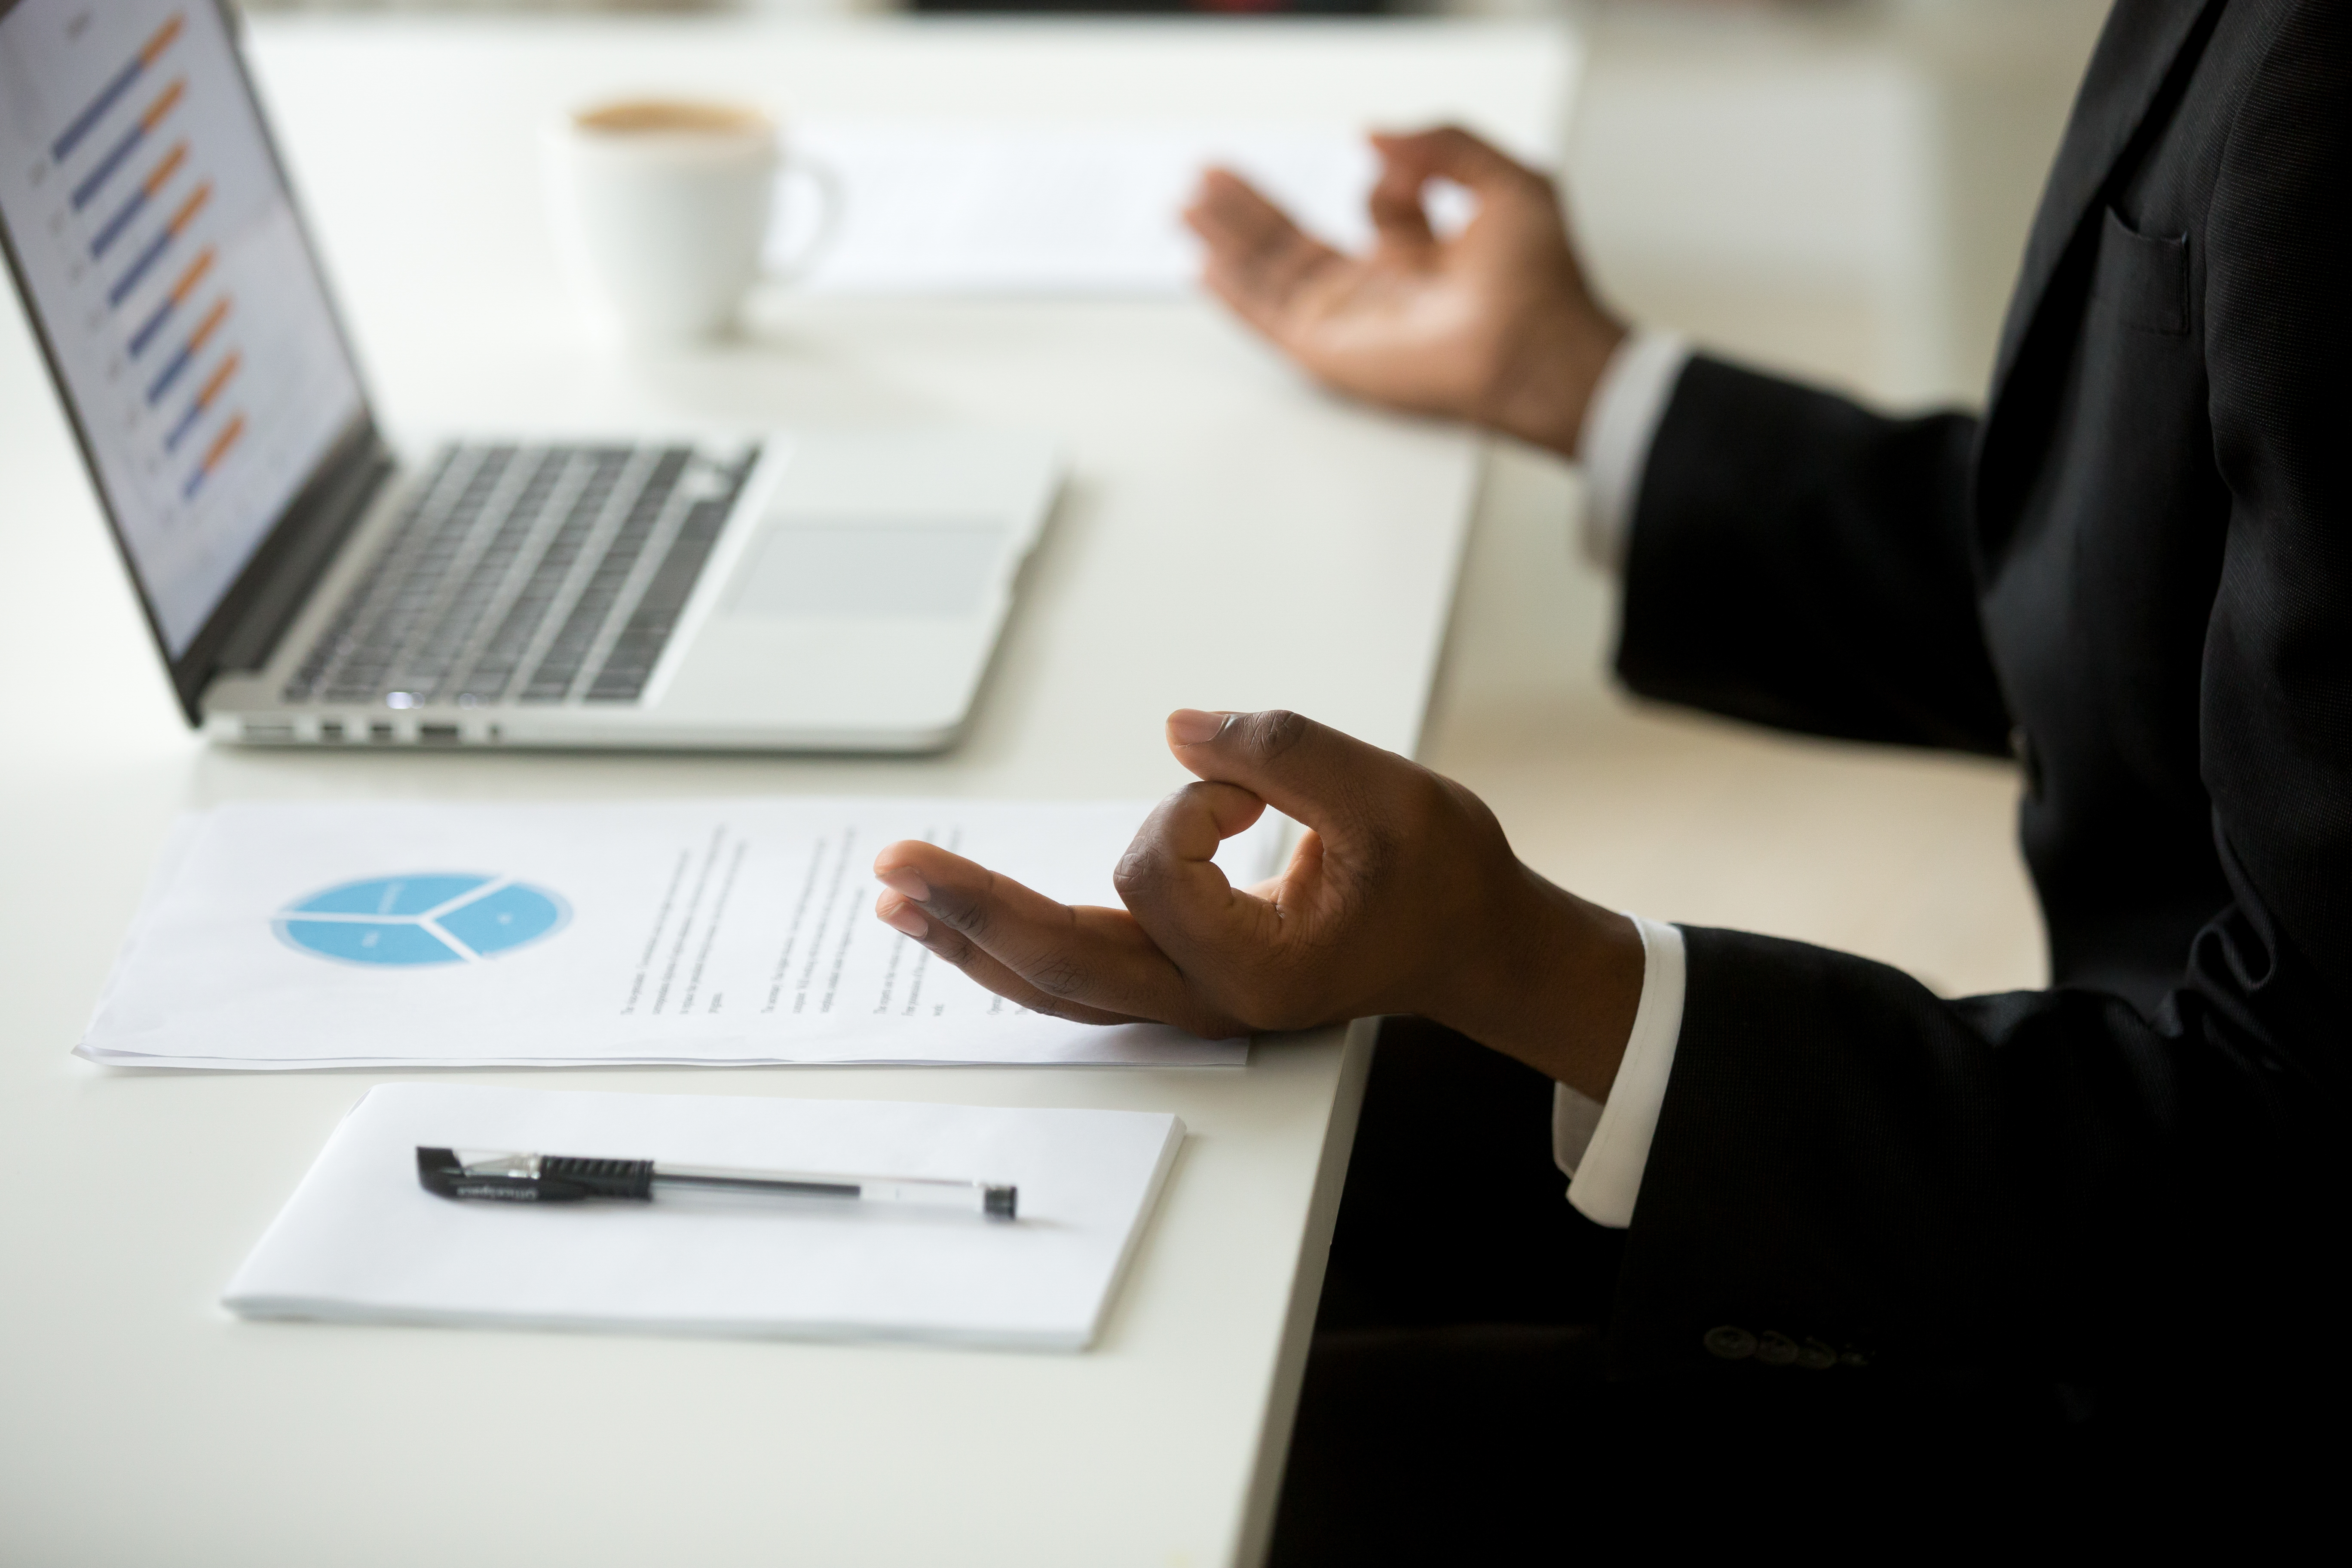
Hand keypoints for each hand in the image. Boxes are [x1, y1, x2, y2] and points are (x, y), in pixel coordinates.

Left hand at [870, 709, 1643, 1100]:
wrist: (1475, 946)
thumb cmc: (1445, 879)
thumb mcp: (1395, 797)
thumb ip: (1287, 753)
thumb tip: (1180, 731)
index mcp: (1262, 970)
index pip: (1161, 880)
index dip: (1188, 806)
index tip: (1248, 783)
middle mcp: (1210, 1003)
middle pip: (1062, 963)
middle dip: (972, 907)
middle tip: (894, 864)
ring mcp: (1188, 1002)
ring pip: (1054, 983)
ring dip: (970, 935)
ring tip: (894, 898)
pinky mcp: (1179, 981)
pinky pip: (1074, 976)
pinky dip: (1009, 946)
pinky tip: (959, 924)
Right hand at [1183, 126, 1626, 457]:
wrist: (1536, 347)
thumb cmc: (1540, 282)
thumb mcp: (1505, 182)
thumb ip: (1441, 145)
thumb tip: (1372, 135)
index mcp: (1425, 255)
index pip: (1377, 209)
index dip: (1386, 178)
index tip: (1392, 159)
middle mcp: (1381, 290)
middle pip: (1296, 241)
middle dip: (1249, 208)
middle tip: (1210, 175)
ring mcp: (1349, 321)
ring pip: (1271, 273)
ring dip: (1227, 237)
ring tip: (1189, 203)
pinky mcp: (1329, 352)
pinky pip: (1268, 318)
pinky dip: (1232, 293)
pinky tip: (1202, 265)